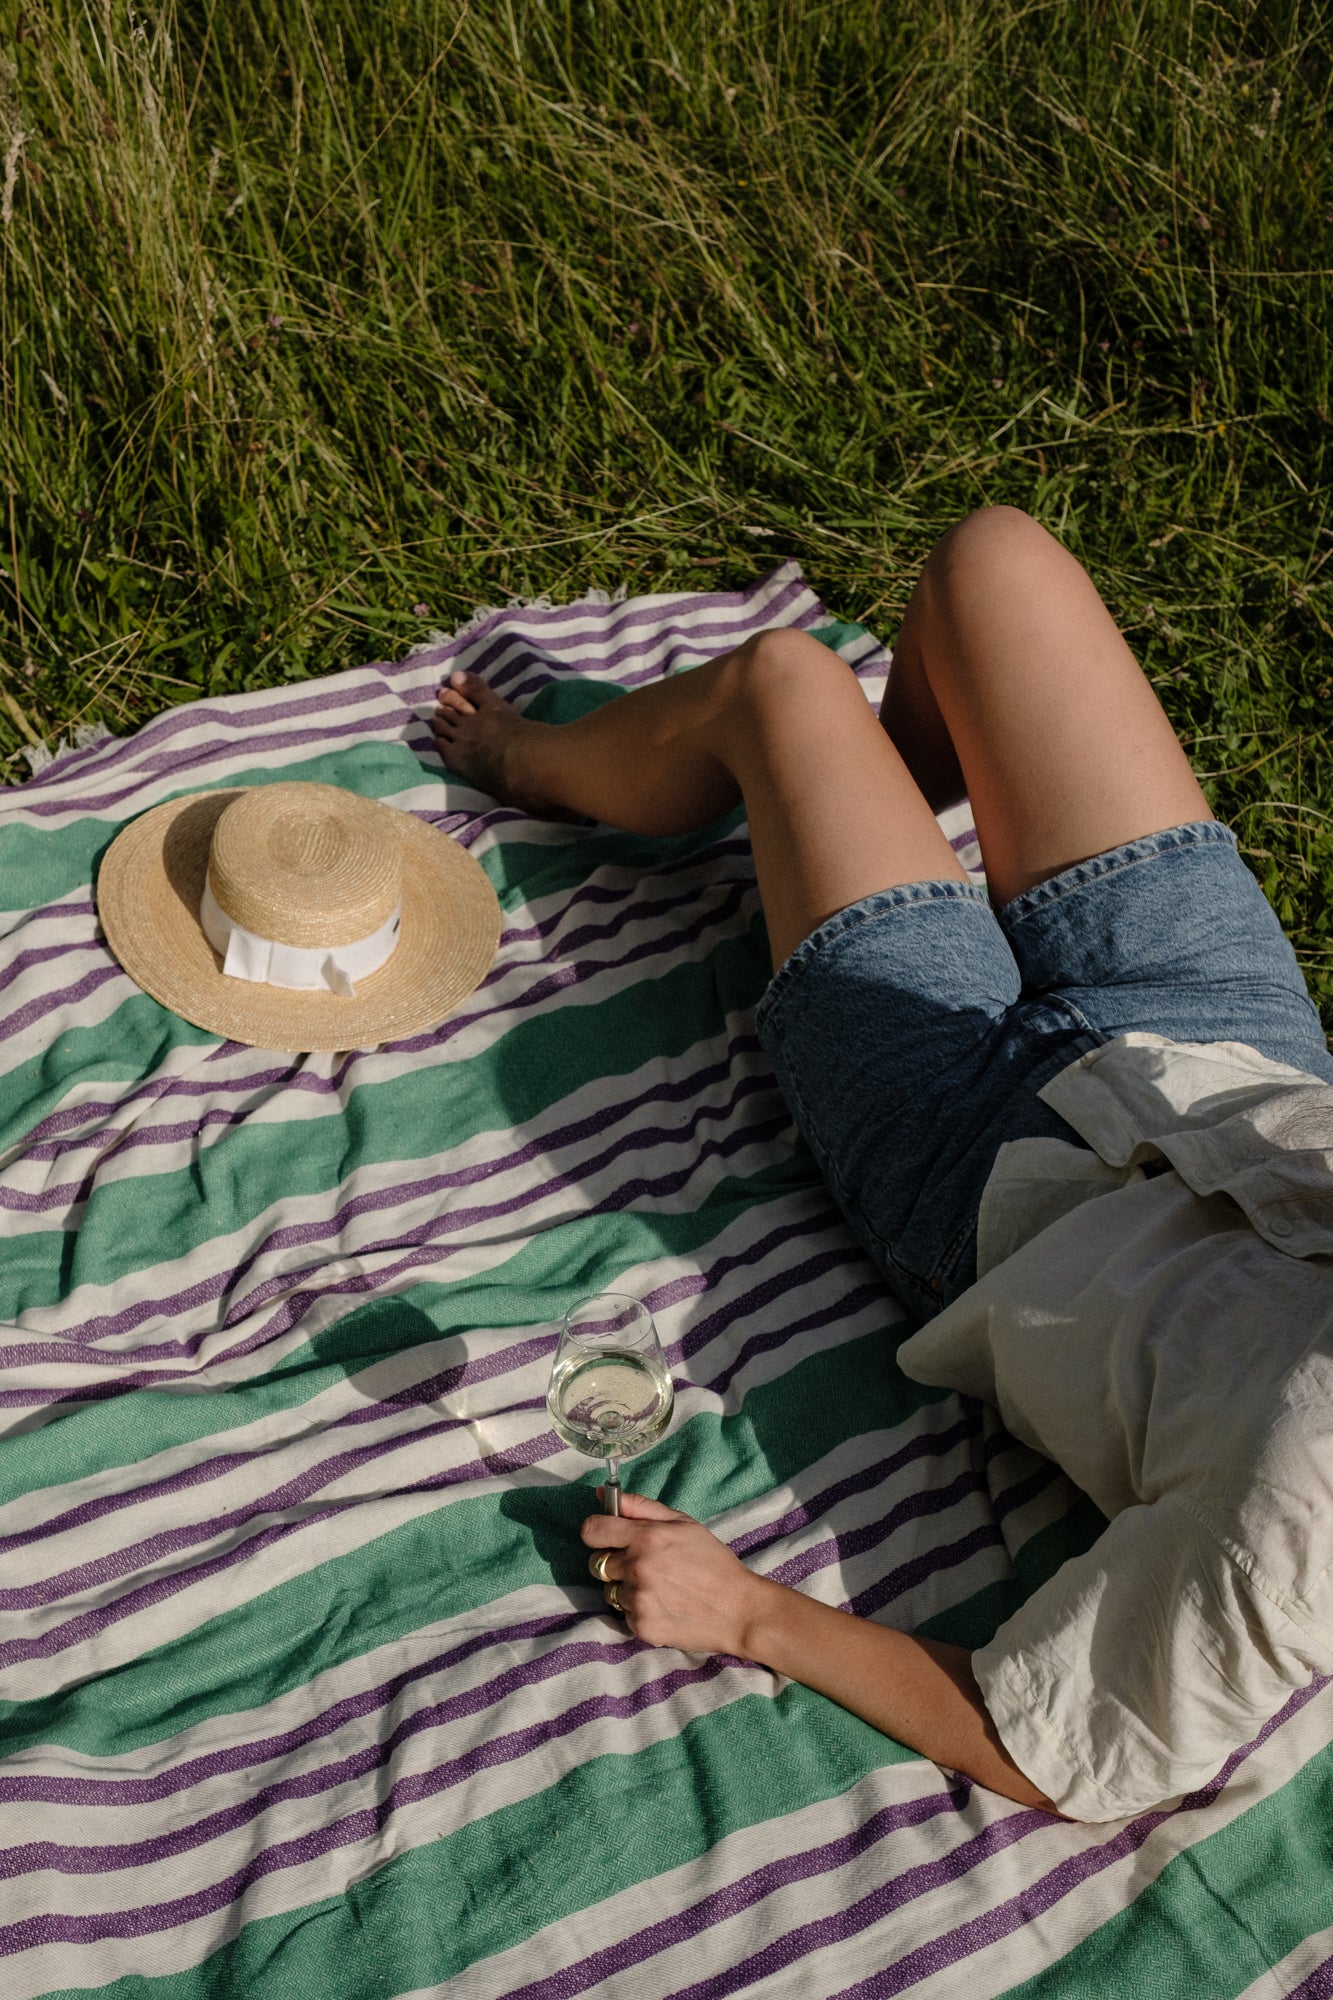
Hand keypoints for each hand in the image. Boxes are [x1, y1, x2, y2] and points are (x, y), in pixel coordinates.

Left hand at [580, 1490, 769, 1655]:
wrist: (737, 1610)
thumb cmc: (713, 1562)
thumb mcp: (683, 1523)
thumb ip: (640, 1507)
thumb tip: (602, 1495)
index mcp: (646, 1537)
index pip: (592, 1531)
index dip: (597, 1533)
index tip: (608, 1538)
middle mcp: (637, 1567)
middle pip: (597, 1563)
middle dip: (615, 1562)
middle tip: (644, 1565)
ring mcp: (638, 1599)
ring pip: (610, 1591)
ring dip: (627, 1588)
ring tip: (659, 1588)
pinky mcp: (641, 1626)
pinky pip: (623, 1614)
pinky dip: (638, 1610)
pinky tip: (663, 1606)